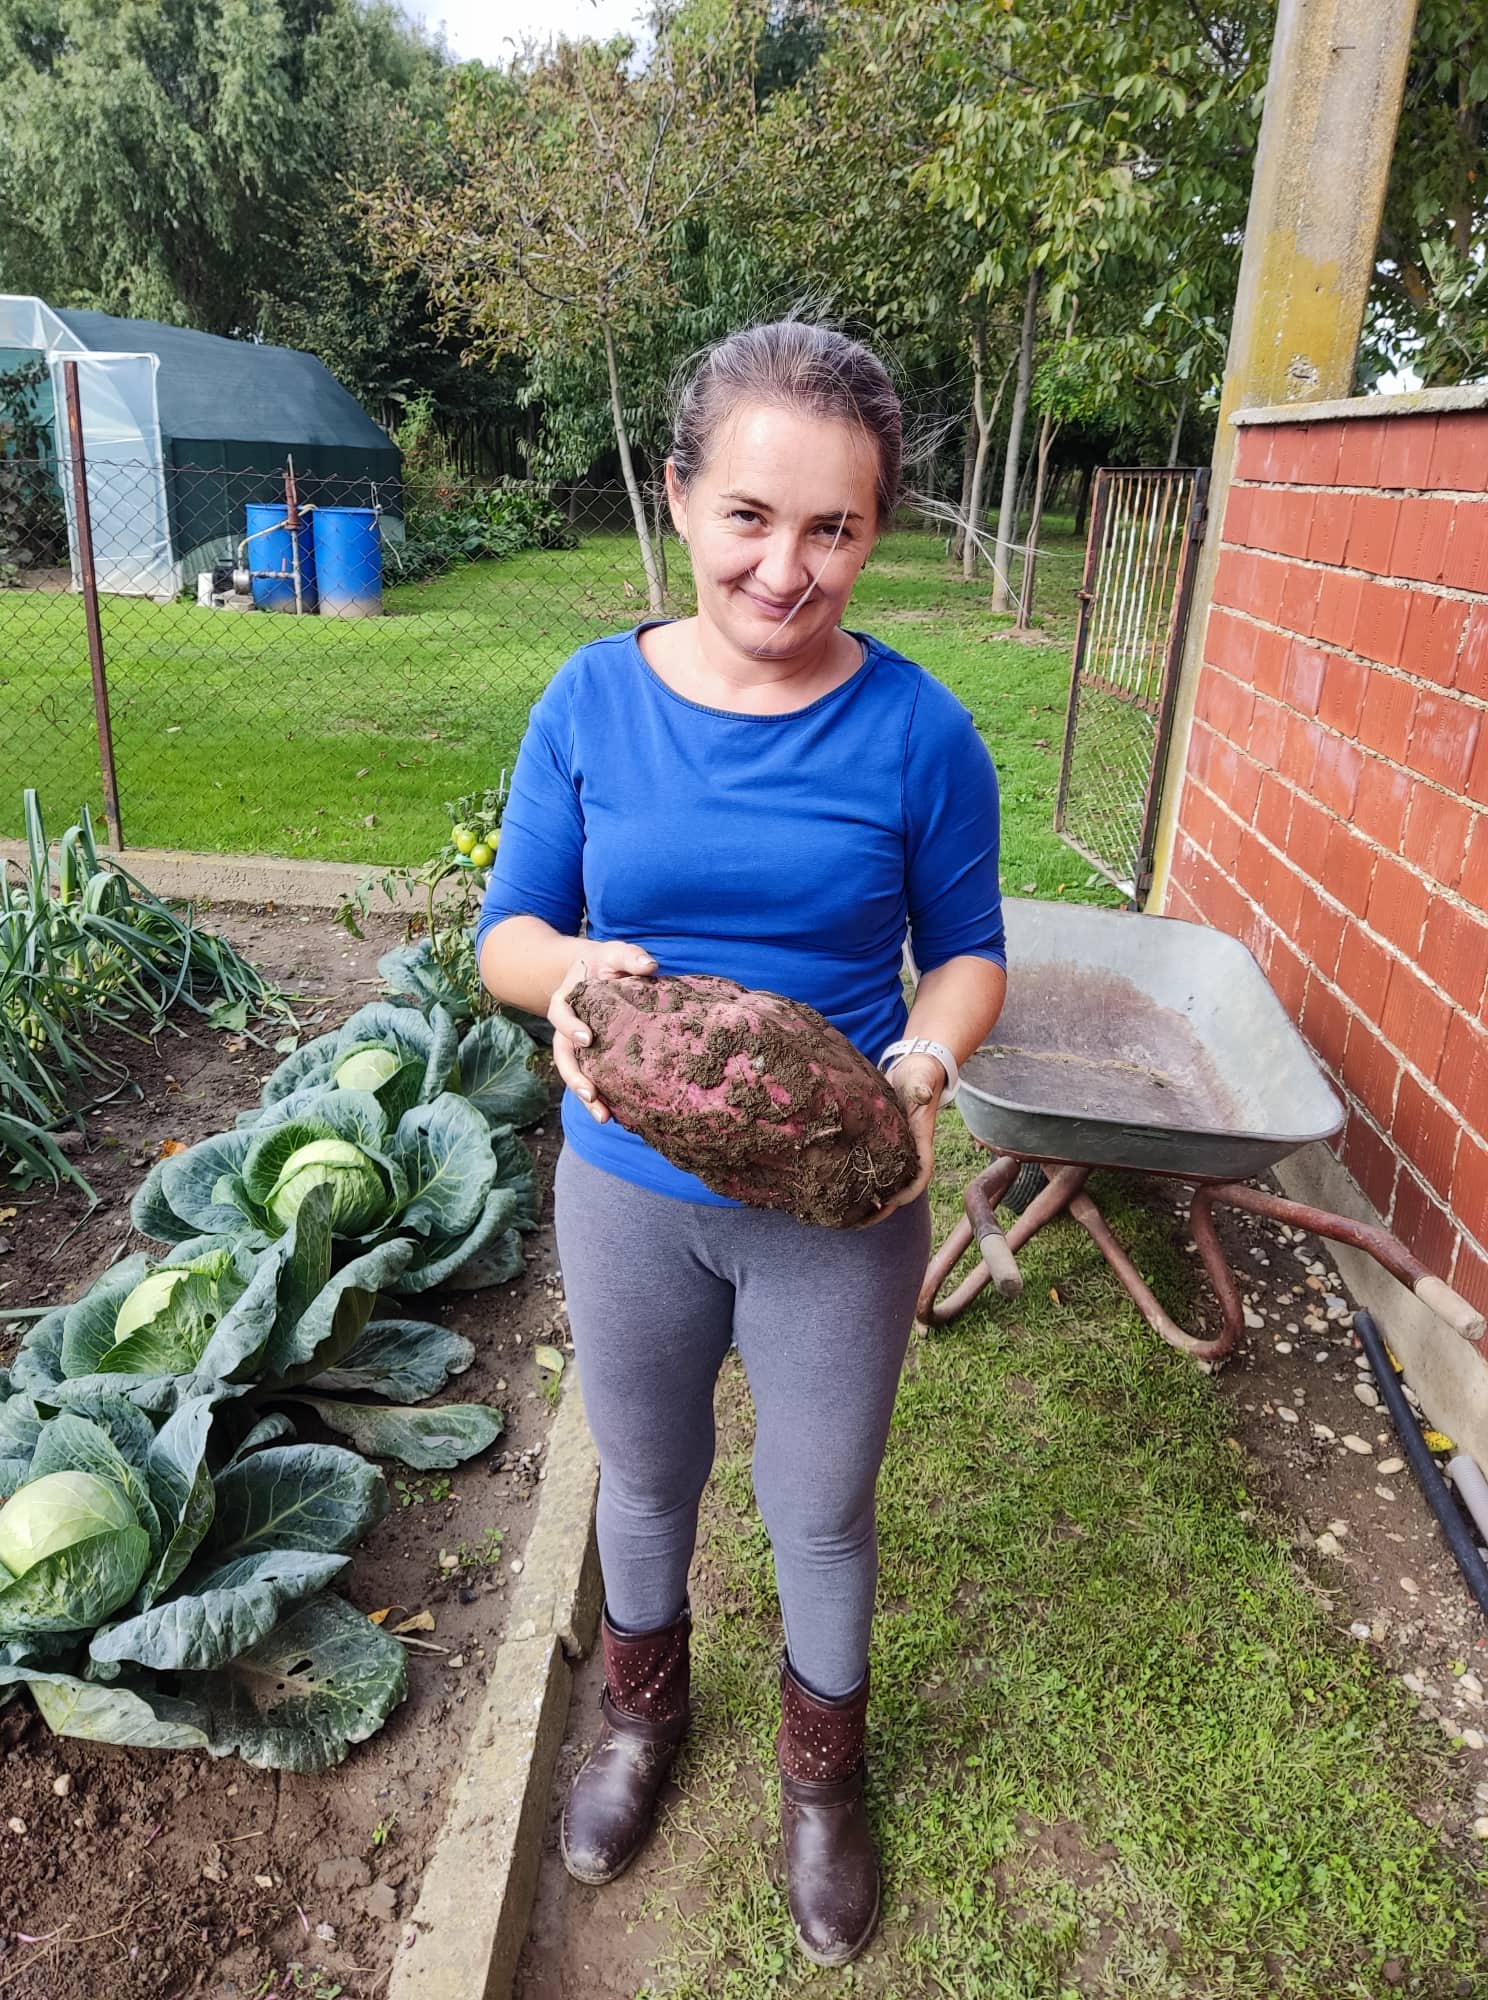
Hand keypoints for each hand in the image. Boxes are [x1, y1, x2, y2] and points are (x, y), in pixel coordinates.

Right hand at [549, 941, 656, 1121]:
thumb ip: (630, 957)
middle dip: (575, 1077)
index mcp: (566, 1002)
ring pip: (575, 1074)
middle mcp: (566, 1029)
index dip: (571, 1027)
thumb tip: (650, 966)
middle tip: (591, 1094)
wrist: (595, 973)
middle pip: (564, 1057)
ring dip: (586, 1098)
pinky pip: (592, 1079)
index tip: (588, 1038)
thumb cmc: (606, 963)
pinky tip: (618, 1114)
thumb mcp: (615, 953)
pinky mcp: (592, 1059)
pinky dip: (601, 1097)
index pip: (562, 1015)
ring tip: (604, 1117)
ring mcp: (577, 1047)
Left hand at [856, 1051, 943, 1226]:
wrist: (915, 1067)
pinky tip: (837, 1187)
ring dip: (868, 1200)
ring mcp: (895, 1148)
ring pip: (885, 1182)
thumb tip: (922, 1094)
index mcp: (921, 1141)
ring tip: (844, 1215)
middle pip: (899, 1188)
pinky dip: (859, 1180)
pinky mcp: (881, 1142)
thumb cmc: (921, 1075)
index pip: (921, 1174)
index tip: (890, 1202)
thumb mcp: (922, 1080)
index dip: (908, 1191)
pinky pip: (874, 1168)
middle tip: (857, 1222)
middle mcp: (908, 1150)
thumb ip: (922, 1088)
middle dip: (881, 1207)